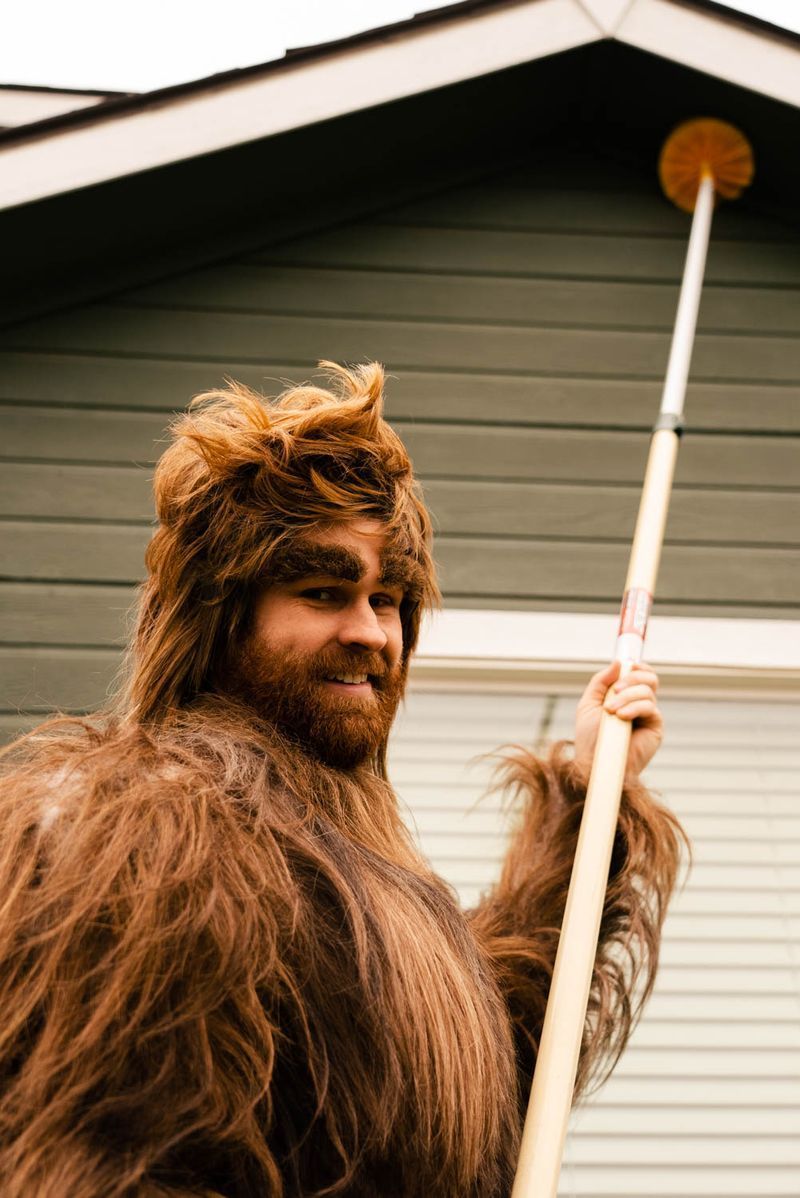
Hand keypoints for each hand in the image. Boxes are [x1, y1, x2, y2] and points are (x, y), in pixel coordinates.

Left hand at [574, 660, 662, 779]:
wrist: (594, 764)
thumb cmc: (590, 738)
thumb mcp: (589, 703)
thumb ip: (601, 681)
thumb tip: (619, 662)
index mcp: (625, 697)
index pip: (640, 674)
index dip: (637, 667)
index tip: (628, 665)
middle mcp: (640, 705)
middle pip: (650, 678)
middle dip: (632, 678)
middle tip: (615, 689)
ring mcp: (649, 716)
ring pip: (647, 691)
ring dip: (627, 696)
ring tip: (611, 711)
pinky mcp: (655, 728)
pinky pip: (651, 708)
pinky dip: (635, 707)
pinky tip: (621, 716)